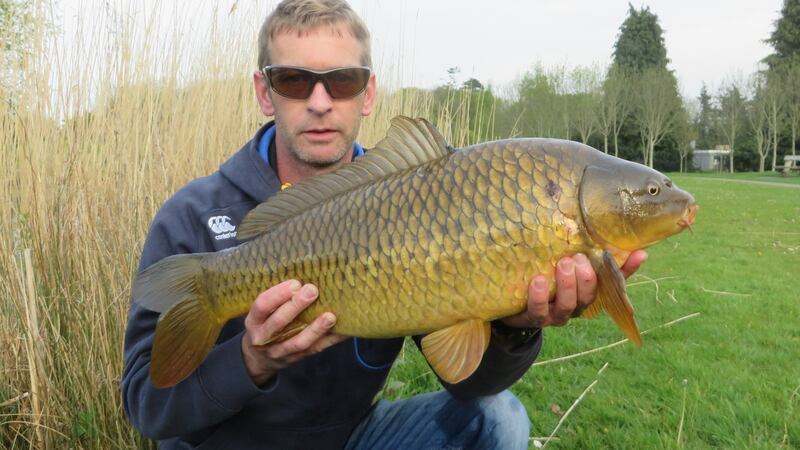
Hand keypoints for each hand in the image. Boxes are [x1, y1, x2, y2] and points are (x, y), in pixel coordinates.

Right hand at [241, 280, 345, 384]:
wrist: (258, 359)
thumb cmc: (264, 326)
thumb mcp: (260, 314)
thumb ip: (276, 300)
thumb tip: (303, 279)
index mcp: (254, 321)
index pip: (262, 306)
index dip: (278, 294)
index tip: (295, 283)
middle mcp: (264, 338)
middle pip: (280, 322)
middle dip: (296, 306)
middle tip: (312, 291)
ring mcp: (279, 351)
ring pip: (298, 341)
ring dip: (315, 328)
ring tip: (330, 316)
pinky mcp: (296, 359)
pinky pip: (315, 349)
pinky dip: (330, 340)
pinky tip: (342, 331)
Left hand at [501, 250, 647, 328]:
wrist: (512, 303)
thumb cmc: (544, 279)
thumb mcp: (562, 264)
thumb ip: (582, 251)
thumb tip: (611, 233)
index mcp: (586, 292)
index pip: (613, 282)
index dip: (628, 270)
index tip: (639, 253)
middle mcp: (574, 306)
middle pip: (588, 297)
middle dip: (586, 278)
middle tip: (578, 258)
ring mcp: (554, 315)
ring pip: (567, 306)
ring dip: (567, 285)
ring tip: (562, 264)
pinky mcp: (533, 318)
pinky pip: (538, 310)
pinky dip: (539, 296)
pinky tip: (538, 280)